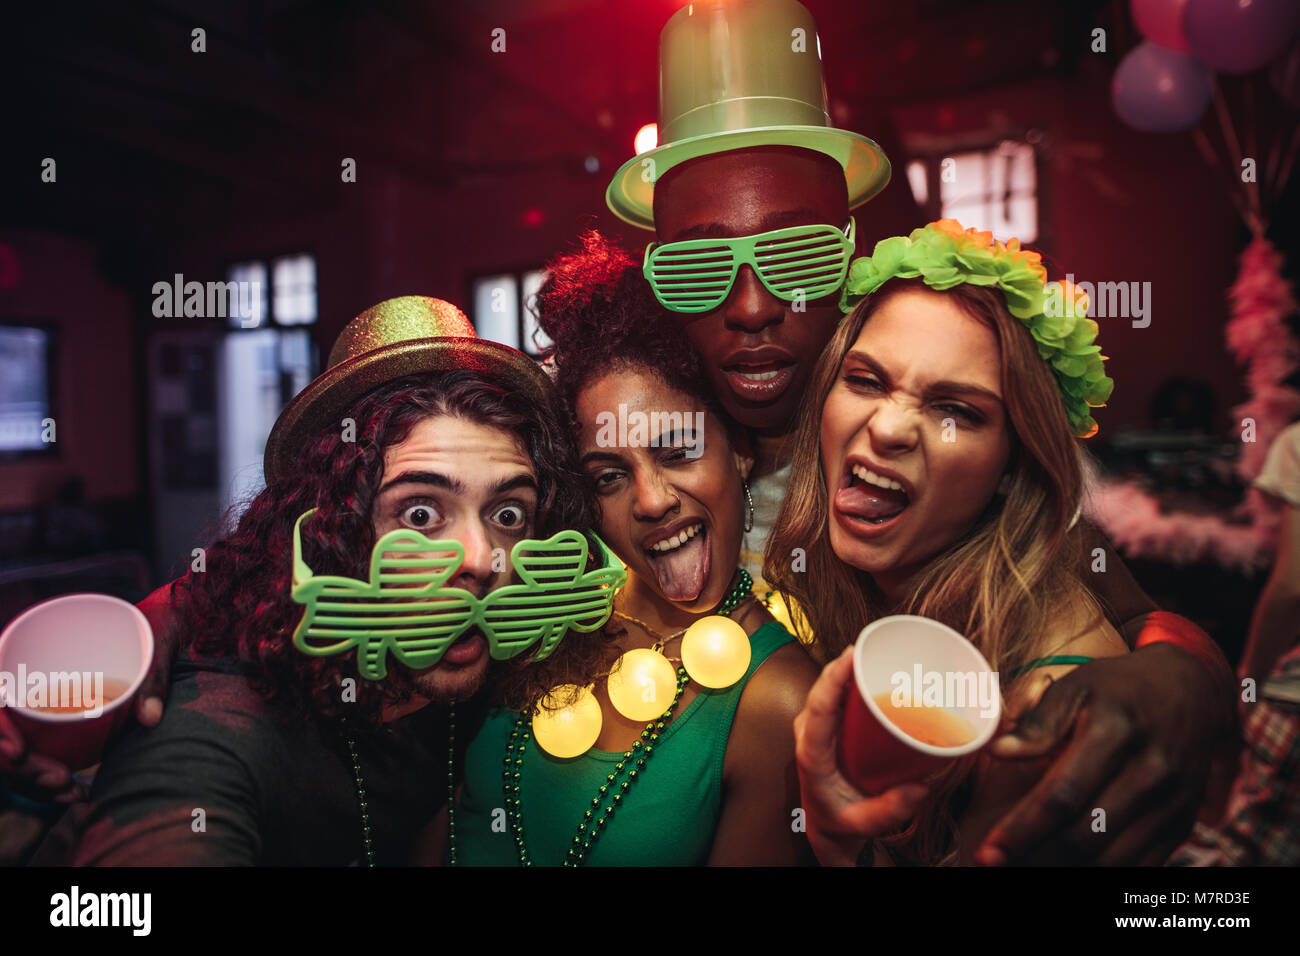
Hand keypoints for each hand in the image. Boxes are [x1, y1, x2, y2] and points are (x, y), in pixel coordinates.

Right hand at [0, 580, 180, 802]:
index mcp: (39, 651)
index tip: (18, 752)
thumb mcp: (158, 640)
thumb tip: (150, 719)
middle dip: (21, 766)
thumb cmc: (158, 621)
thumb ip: (153, 677)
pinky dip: (45, 775)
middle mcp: (31, 680)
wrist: (171, 617)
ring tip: (70, 789)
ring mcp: (40, 701)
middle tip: (61, 779)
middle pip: (3, 734)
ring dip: (32, 778)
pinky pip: (35, 753)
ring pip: (15, 751)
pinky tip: (73, 788)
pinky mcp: (57, 719)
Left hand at [794, 647, 927, 865]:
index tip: (851, 655)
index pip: (818, 707)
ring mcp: (815, 726)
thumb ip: (888, 810)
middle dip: (845, 663)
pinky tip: (871, 667)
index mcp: (811, 754)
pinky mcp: (826, 725)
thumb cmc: (839, 822)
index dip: (833, 677)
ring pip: (829, 687)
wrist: (826, 826)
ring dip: (849, 667)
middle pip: (823, 688)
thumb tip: (919, 786)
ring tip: (877, 651)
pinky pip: (836, 694)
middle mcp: (808, 733)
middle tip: (875, 646)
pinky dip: (852, 678)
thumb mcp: (861, 823)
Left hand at [975, 643, 1231, 864]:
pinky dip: (1101, 870)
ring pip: (1112, 858)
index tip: (988, 852)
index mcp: (1115, 732)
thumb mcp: (1075, 687)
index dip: (1022, 828)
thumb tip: (996, 752)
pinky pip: (1141, 863)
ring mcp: (1173, 801)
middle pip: (1086, 834)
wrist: (1188, 689)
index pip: (1062, 795)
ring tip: (1028, 863)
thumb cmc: (1117, 688)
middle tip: (997, 862)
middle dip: (1036, 854)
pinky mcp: (1182, 822)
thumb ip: (1037, 724)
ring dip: (1066, 868)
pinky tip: (1068, 864)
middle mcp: (1152, 770)